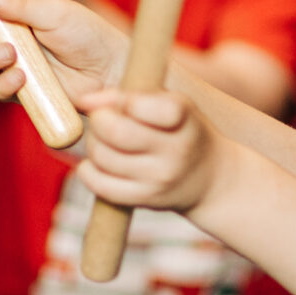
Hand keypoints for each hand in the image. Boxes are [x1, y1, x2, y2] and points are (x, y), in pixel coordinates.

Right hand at [0, 0, 127, 101]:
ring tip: (9, 54)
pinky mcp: (18, 88)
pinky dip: (2, 83)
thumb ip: (22, 4)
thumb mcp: (57, 11)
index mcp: (15, 4)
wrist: (111, 73)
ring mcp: (11, 61)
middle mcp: (8, 31)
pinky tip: (21, 77)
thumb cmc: (89, 34)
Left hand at [72, 85, 214, 214]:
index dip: (122, 101)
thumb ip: (129, 95)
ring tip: (104, 141)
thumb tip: (84, 101)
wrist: (211, 178)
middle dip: (99, 120)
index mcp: (182, 116)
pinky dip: (89, 171)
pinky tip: (97, 164)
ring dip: (93, 145)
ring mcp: (160, 178)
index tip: (121, 102)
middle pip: (115, 131)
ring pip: (103, 157)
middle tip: (103, 120)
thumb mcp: (170, 103)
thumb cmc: (181, 130)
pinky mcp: (147, 199)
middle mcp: (175, 150)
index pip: (145, 105)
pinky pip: (101, 185)